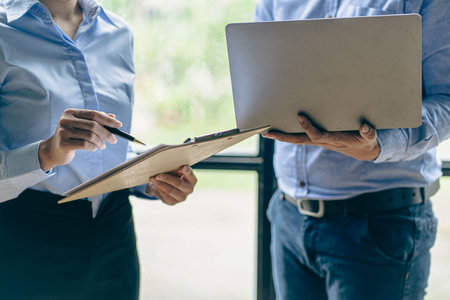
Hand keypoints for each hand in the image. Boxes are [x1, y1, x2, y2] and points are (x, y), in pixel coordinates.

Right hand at [39, 109, 121, 171]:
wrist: (54, 150)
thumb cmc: (72, 136)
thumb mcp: (82, 126)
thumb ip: (96, 120)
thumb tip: (113, 117)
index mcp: (71, 112)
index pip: (93, 114)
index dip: (107, 119)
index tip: (119, 125)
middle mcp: (65, 119)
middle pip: (93, 125)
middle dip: (106, 133)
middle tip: (114, 140)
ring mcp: (63, 131)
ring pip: (90, 136)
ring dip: (100, 142)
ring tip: (102, 146)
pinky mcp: (63, 143)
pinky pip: (85, 145)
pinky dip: (93, 147)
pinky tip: (94, 148)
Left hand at [147, 165, 196, 204]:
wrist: (167, 186)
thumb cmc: (173, 175)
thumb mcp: (175, 170)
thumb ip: (175, 168)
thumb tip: (166, 166)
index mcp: (192, 179)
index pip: (190, 174)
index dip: (186, 171)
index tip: (182, 167)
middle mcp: (189, 189)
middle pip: (178, 183)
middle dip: (166, 179)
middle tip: (157, 175)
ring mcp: (182, 197)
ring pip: (170, 190)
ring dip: (160, 184)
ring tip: (153, 179)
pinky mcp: (173, 202)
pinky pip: (165, 195)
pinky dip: (158, 189)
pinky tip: (154, 184)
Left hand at [262, 114, 379, 160]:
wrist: (363, 151)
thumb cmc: (366, 141)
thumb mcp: (370, 138)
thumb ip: (369, 133)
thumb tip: (365, 127)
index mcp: (333, 140)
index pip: (316, 135)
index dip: (308, 127)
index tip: (300, 116)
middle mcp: (322, 141)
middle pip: (298, 141)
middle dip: (282, 137)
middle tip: (267, 132)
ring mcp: (318, 141)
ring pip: (296, 139)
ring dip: (281, 136)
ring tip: (265, 131)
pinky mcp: (317, 139)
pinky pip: (300, 137)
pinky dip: (288, 133)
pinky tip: (278, 129)